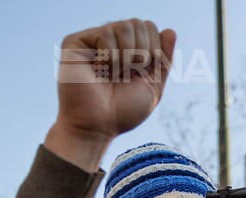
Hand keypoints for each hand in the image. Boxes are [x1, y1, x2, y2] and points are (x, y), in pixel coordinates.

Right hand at [45, 20, 176, 170]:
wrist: (97, 127)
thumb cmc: (122, 112)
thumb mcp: (153, 86)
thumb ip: (164, 60)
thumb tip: (170, 30)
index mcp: (128, 49)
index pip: (149, 27)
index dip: (154, 50)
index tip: (142, 73)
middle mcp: (110, 41)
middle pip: (139, 23)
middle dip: (142, 53)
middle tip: (129, 75)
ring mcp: (92, 40)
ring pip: (124, 26)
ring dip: (126, 57)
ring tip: (114, 75)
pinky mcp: (75, 42)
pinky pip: (105, 33)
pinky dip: (110, 57)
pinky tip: (99, 72)